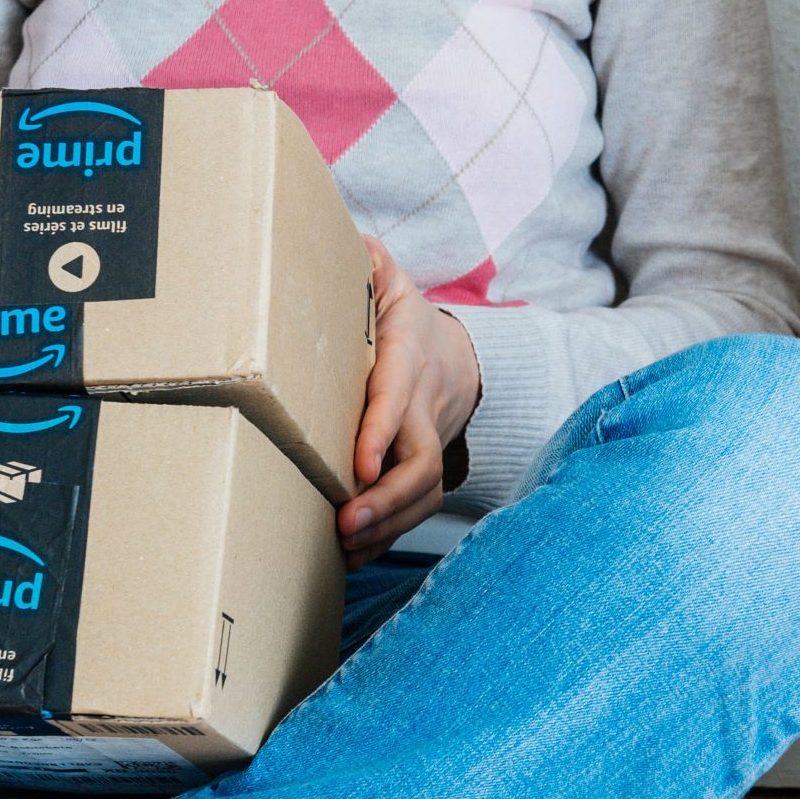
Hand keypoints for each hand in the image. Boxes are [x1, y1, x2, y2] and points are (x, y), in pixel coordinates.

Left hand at [340, 238, 481, 567]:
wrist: (455, 359)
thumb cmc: (405, 319)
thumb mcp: (388, 279)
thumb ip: (368, 262)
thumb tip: (352, 245)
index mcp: (411, 355)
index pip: (398, 395)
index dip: (382, 430)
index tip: (360, 465)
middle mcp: (426, 405)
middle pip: (422, 461)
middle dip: (387, 498)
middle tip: (346, 523)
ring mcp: (431, 440)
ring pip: (423, 492)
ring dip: (387, 525)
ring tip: (344, 546)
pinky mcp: (425, 469)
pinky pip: (417, 507)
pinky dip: (388, 534)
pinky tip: (353, 553)